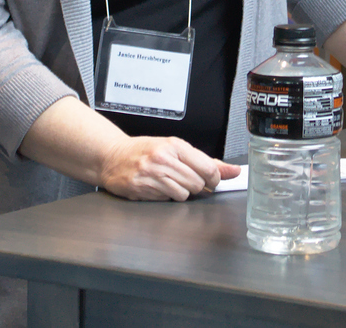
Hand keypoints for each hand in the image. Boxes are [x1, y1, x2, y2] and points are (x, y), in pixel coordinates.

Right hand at [97, 136, 241, 200]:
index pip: (208, 168)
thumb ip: (206, 161)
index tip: (210, 179)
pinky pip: (167, 200)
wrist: (112, 156)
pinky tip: (156, 187)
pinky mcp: (143, 188)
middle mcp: (164, 158)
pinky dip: (165, 196)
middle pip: (198, 184)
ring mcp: (152, 174)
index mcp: (175, 145)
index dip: (214, 178)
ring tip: (168, 181)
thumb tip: (234, 171)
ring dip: (180, 192)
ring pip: (184, 194)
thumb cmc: (144, 151)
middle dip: (195, 185)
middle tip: (183, 178)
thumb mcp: (175, 148)